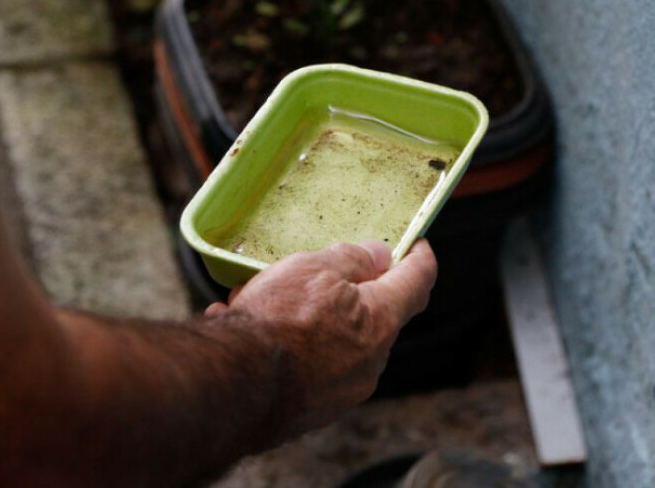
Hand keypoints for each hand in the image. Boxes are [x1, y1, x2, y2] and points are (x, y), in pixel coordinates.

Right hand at [206, 239, 436, 432]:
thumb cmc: (277, 322)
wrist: (235, 387)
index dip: (419, 257)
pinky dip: (285, 348)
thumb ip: (352, 259)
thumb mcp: (314, 269)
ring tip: (258, 302)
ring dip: (306, 319)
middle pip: (372, 315)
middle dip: (345, 292)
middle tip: (312, 272)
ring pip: (332, 341)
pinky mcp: (313, 410)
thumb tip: (379, 255)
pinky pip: (306, 367)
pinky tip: (246, 331)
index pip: (417, 281)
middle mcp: (371, 361)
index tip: (416, 245)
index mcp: (381, 320)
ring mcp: (343, 390)